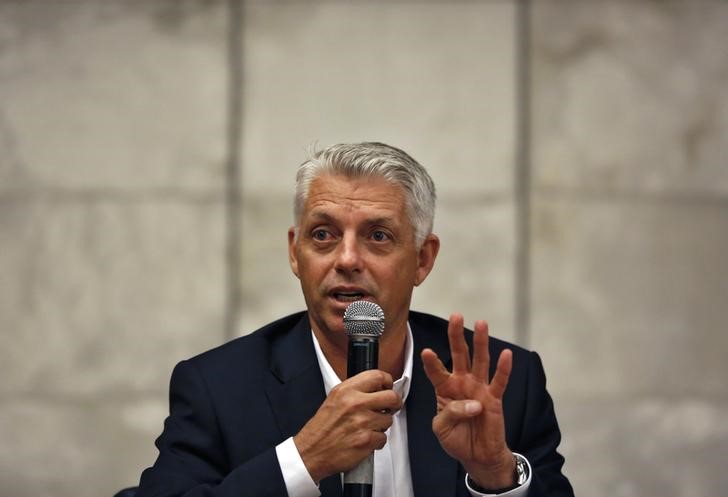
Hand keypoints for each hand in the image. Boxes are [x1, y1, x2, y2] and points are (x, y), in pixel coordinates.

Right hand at [293, 369, 402, 482]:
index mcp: (346, 390)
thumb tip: (377, 388)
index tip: (388, 387)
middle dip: (394, 403)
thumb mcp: (334, 398)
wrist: (311, 451)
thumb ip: (355, 391)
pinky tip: (365, 439)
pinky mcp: (366, 440)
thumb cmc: (321, 428)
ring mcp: (362, 422)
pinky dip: (376, 441)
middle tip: (390, 407)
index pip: (378, 376)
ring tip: (368, 427)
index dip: (388, 382)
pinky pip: (383, 438)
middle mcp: (355, 403)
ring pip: (389, 420)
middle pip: (391, 397)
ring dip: (382, 425)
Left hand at [421, 314, 514, 488]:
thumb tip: (472, 404)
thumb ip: (449, 413)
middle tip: (455, 316)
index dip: (432, 362)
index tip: (426, 351)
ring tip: (481, 323)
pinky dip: (504, 368)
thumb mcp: (441, 428)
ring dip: (481, 342)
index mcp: (445, 389)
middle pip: (459, 355)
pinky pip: (500, 381)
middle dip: (456, 335)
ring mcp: (479, 388)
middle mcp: (462, 383)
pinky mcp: (494, 398)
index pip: (436, 371)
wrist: (477, 456)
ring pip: (480, 361)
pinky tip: (506, 354)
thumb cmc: (457, 439)